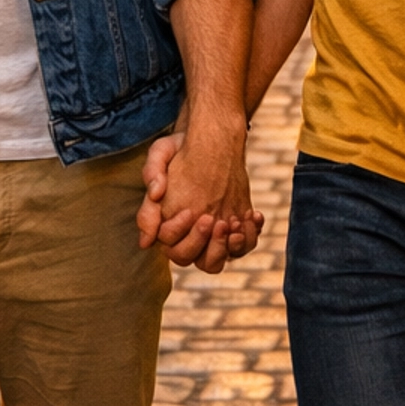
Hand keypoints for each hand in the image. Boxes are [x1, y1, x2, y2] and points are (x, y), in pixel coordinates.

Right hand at [137, 111, 262, 272]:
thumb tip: (153, 199)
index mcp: (165, 221)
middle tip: (211, 219)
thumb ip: (152, 174)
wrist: (211, 143)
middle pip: (188, 259)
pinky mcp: (232, 231)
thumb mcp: (162, 152)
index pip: (167, 244)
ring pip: (215, 263)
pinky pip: (243, 248)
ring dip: (225, 247)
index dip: (177, 231)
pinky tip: (252, 214)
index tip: (189, 211)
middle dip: (200, 242)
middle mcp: (186, 235)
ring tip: (233, 221)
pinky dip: (249, 237)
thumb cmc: (181, 149)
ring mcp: (210, 236)